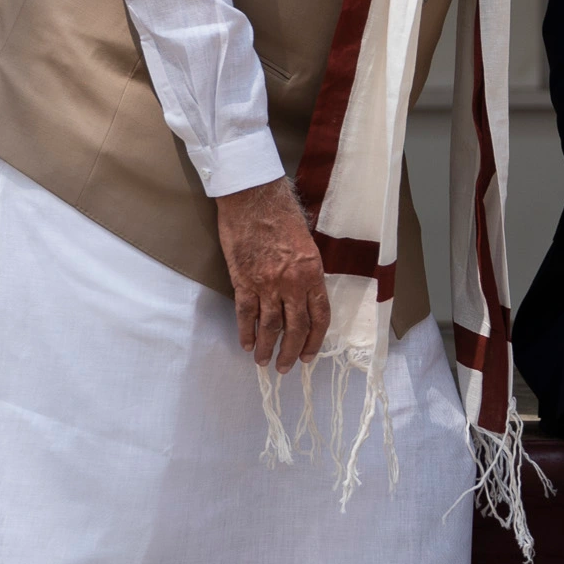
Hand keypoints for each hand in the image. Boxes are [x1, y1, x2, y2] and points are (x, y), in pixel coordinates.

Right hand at [216, 177, 331, 370]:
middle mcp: (292, 282)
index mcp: (313, 272)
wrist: (253, 196)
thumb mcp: (307, 242)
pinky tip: (247, 344)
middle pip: (295, 327)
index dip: (315, 339)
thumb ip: (307, 270)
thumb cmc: (282, 212)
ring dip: (268, 348)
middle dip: (291, 351)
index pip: (319, 315)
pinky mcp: (243, 280)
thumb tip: (306, 293)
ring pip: (270, 326)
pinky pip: (245, 313)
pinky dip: (246, 332)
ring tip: (265, 362)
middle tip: (286, 367)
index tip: (309, 354)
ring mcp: (266, 283)